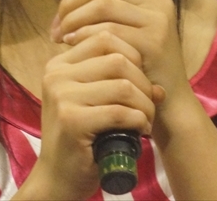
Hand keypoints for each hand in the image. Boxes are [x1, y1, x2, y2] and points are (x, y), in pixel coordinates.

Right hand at [24, 31, 156, 199]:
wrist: (58, 177)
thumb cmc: (81, 137)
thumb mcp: (95, 102)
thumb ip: (117, 83)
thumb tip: (160, 85)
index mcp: (59, 64)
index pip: (105, 38)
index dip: (132, 57)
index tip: (139, 82)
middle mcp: (56, 75)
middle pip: (118, 59)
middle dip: (143, 82)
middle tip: (148, 104)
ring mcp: (62, 97)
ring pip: (123, 85)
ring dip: (144, 104)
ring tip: (145, 119)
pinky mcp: (72, 121)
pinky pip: (120, 112)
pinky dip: (139, 121)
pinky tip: (140, 130)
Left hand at [51, 0, 188, 103]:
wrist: (169, 101)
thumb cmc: (139, 64)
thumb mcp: (125, 27)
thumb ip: (102, 8)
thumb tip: (64, 3)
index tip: (68, 4)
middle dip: (71, 2)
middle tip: (58, 25)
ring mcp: (157, 18)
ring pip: (102, 3)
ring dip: (74, 18)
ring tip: (63, 37)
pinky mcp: (153, 40)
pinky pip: (109, 29)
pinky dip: (84, 35)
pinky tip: (73, 45)